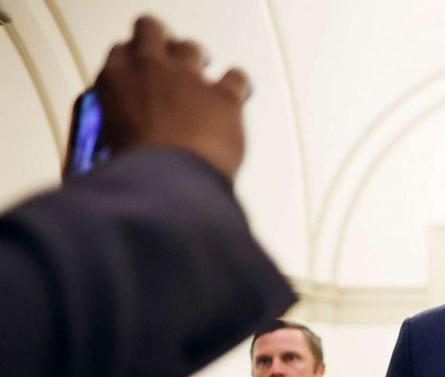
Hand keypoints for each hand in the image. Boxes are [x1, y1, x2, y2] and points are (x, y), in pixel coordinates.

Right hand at [96, 16, 249, 179]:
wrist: (167, 182)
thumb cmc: (137, 170)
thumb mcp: (109, 144)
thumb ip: (121, 125)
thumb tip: (129, 136)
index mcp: (116, 80)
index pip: (121, 52)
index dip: (133, 60)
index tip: (138, 69)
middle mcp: (151, 68)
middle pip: (151, 30)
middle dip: (161, 43)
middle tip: (169, 59)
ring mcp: (189, 78)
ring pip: (191, 48)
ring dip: (196, 61)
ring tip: (199, 81)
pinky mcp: (223, 95)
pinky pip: (236, 76)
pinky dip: (238, 85)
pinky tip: (237, 95)